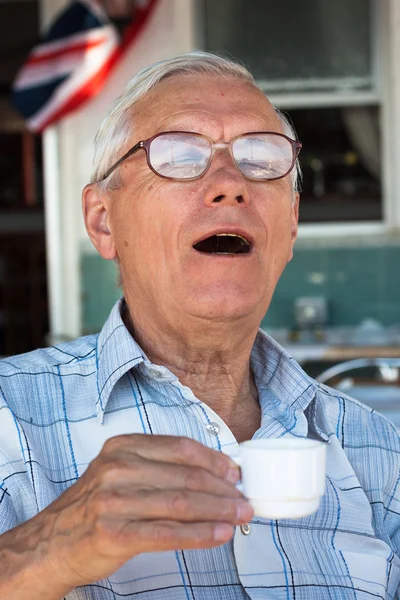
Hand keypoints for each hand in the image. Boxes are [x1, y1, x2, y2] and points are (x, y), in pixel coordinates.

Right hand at [28, 434, 251, 591]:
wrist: (51, 543)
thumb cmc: (93, 508)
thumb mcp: (119, 473)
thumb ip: (159, 468)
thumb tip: (212, 474)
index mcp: (122, 446)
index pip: (180, 448)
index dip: (214, 460)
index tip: (235, 472)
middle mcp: (118, 468)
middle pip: (185, 476)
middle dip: (223, 489)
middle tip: (245, 499)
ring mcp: (114, 501)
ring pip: (181, 503)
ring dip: (219, 510)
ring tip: (241, 516)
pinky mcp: (114, 533)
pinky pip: (168, 533)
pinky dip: (200, 534)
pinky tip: (220, 534)